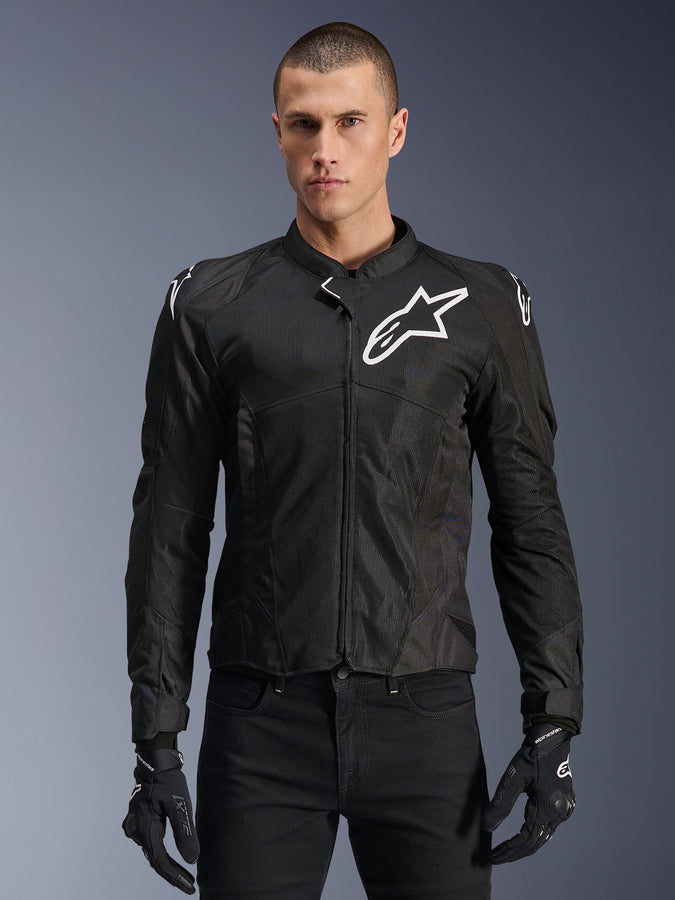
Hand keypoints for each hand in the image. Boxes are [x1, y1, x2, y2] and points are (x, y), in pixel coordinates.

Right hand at [122, 749, 199, 893]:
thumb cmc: (168, 780)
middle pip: (155, 858)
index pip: (160, 861)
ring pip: (151, 851)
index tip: (190, 887)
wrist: (155, 760)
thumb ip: (185, 833)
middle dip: (173, 873)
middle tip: (190, 884)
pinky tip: (171, 856)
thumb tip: (192, 860)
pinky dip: (160, 851)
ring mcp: (133, 825)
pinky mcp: (136, 820)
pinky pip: (148, 841)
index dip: (175, 877)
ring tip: (183, 873)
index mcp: (145, 827)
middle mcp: (135, 830)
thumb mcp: (180, 805)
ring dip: (166, 863)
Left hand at [481, 722, 575, 863]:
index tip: (492, 856)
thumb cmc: (531, 756)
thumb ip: (500, 804)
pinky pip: (548, 828)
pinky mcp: (565, 806)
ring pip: (543, 837)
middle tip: (495, 858)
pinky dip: (534, 835)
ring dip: (523, 846)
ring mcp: (565, 810)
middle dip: (514, 852)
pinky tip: (522, 837)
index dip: (508, 850)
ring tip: (505, 851)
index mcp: (547, 808)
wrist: (551, 740)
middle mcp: (560, 813)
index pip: (525, 839)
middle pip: (535, 843)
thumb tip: (486, 828)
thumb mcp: (513, 778)